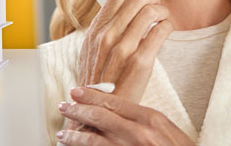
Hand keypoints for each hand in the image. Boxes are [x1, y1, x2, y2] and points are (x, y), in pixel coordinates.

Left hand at [57, 87, 194, 145]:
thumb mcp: (168, 128)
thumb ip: (147, 119)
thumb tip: (125, 110)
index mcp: (151, 118)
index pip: (114, 101)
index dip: (91, 96)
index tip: (77, 91)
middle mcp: (139, 133)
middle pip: (100, 117)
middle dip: (78, 111)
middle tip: (63, 106)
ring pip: (94, 140)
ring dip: (75, 136)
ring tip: (62, 133)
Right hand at [69, 0, 172, 128]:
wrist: (97, 110)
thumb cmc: (97, 80)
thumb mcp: (91, 49)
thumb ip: (104, 29)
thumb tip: (120, 8)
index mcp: (96, 30)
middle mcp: (108, 36)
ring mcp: (124, 48)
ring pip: (151, 11)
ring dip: (162, 10)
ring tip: (162, 16)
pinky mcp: (141, 62)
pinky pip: (161, 31)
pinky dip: (167, 25)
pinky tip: (165, 29)